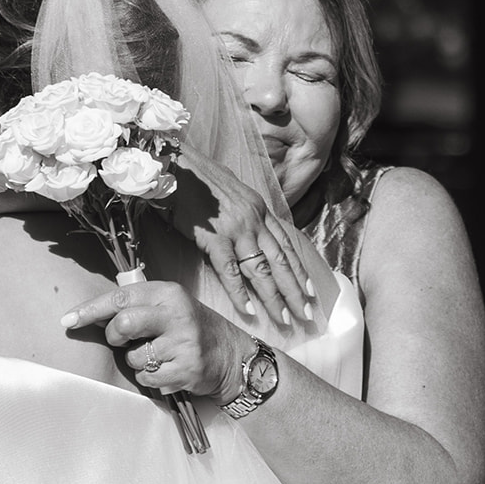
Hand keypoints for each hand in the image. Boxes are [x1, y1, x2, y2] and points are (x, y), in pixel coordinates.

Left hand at [62, 280, 250, 402]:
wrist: (232, 356)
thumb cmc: (191, 329)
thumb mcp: (169, 306)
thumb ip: (137, 306)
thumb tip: (91, 315)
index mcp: (168, 293)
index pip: (120, 298)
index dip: (90, 310)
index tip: (68, 320)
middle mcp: (176, 315)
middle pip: (123, 324)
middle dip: (115, 336)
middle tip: (123, 340)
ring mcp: (183, 343)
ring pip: (134, 357)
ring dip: (137, 361)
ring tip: (158, 356)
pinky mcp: (187, 369)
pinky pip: (148, 378)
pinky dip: (151, 378)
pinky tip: (168, 370)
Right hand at [172, 149, 312, 328]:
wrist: (175, 165)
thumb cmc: (196, 176)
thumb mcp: (229, 188)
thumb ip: (242, 207)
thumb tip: (247, 221)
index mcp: (258, 207)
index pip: (285, 244)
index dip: (299, 269)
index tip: (309, 290)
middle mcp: (253, 219)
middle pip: (279, 261)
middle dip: (295, 290)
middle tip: (307, 313)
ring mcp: (235, 228)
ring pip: (261, 269)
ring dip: (274, 297)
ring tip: (285, 319)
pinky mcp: (213, 237)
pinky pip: (230, 270)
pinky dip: (240, 293)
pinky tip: (249, 311)